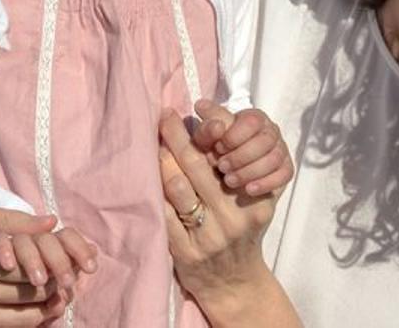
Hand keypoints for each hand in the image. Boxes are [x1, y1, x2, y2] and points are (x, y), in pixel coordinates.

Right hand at [0, 201, 82, 326]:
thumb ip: (10, 221)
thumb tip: (50, 222)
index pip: (22, 271)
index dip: (53, 266)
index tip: (74, 259)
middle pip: (22, 297)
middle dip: (54, 288)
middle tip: (77, 278)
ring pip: (13, 320)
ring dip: (42, 310)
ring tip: (64, 295)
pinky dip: (18, 319)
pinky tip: (37, 308)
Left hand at [158, 107, 277, 311]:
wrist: (236, 283)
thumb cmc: (242, 231)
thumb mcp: (252, 202)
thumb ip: (238, 169)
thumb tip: (212, 123)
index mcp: (251, 199)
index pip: (223, 156)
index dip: (201, 132)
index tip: (182, 115)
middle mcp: (232, 215)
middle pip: (196, 165)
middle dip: (176, 136)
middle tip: (163, 118)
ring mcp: (208, 235)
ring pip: (178, 187)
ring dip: (162, 162)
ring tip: (155, 146)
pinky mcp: (186, 252)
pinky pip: (164, 215)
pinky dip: (154, 194)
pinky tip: (147, 179)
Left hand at [195, 100, 293, 195]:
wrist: (228, 181)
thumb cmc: (217, 155)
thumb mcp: (206, 141)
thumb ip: (206, 127)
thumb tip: (201, 105)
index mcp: (253, 118)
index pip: (251, 122)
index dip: (234, 136)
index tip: (218, 148)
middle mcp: (270, 131)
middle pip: (265, 141)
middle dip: (240, 157)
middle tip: (221, 167)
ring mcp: (281, 150)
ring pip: (274, 158)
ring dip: (249, 171)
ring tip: (230, 181)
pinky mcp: (286, 169)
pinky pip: (284, 175)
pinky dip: (265, 183)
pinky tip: (248, 189)